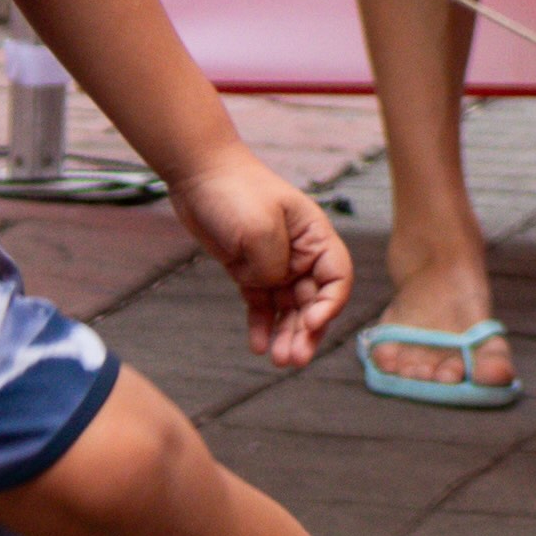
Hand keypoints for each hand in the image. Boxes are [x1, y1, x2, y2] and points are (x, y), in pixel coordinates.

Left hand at [180, 154, 355, 371]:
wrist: (198, 175)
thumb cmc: (236, 191)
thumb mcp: (260, 227)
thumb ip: (273, 263)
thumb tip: (274, 286)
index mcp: (314, 236)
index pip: (337, 278)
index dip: (330, 305)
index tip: (312, 324)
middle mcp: (300, 253)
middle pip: (314, 300)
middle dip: (307, 331)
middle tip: (294, 359)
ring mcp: (274, 263)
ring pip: (289, 308)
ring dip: (287, 334)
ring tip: (279, 361)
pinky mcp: (249, 270)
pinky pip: (262, 304)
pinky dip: (262, 325)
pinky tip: (258, 346)